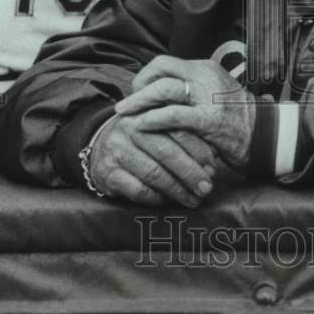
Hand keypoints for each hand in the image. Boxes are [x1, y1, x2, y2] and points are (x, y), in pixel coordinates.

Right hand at [89, 113, 216, 206]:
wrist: (99, 148)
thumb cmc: (140, 140)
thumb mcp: (158, 128)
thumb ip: (182, 135)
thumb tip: (214, 158)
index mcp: (147, 112)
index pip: (177, 130)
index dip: (198, 150)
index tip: (213, 167)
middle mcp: (130, 128)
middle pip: (167, 152)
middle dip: (191, 173)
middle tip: (207, 188)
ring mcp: (116, 150)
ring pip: (154, 173)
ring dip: (178, 190)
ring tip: (193, 199)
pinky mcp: (108, 173)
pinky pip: (138, 190)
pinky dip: (157, 198)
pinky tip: (168, 201)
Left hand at [115, 56, 256, 169]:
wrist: (265, 134)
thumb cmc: (235, 116)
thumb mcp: (213, 92)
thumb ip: (190, 88)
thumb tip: (156, 93)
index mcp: (204, 67)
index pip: (165, 62)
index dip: (145, 75)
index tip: (136, 90)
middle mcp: (205, 76)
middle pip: (161, 70)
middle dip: (138, 86)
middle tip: (126, 103)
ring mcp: (208, 96)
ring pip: (163, 89)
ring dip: (139, 102)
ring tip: (124, 113)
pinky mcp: (209, 119)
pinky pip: (173, 115)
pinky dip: (153, 119)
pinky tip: (141, 126)